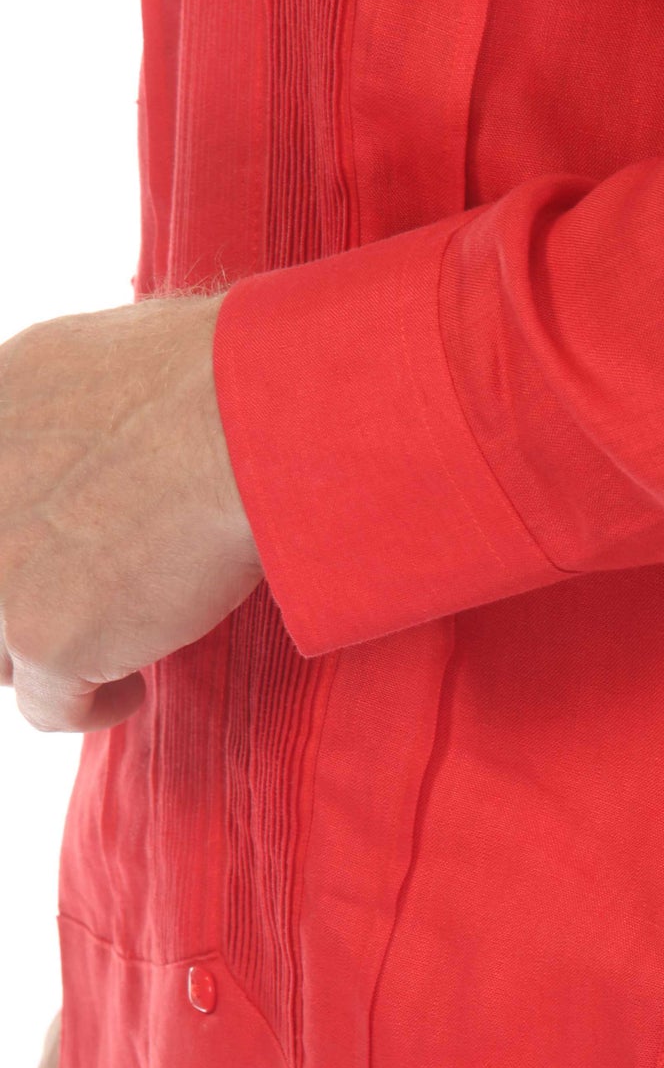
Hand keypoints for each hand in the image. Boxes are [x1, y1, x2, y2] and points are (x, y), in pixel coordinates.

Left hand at [0, 292, 262, 732]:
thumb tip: (90, 447)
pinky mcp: (41, 635)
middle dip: (23, 596)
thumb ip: (57, 411)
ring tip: (106, 651)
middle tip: (82, 602)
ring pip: (0, 650)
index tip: (64, 556)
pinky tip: (130, 688)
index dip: (24, 537)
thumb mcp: (91, 360)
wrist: (235, 424)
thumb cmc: (207, 375)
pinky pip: (48, 707)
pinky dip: (92, 706)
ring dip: (46, 650)